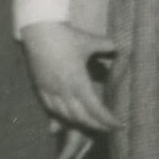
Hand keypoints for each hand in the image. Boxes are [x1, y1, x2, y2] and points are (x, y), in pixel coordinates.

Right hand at [25, 22, 119, 137]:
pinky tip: (65, 120)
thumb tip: (120, 48)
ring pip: (64, 116)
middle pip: (81, 117)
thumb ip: (107, 46)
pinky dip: (60, 117)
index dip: (107, 120)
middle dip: (96, 125)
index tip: (118, 125)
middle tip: (108, 128)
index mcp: (77, 82)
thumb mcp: (90, 41)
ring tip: (90, 125)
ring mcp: (49, 91)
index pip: (95, 109)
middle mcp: (63, 91)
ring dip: (79, 123)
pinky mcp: (40, 87)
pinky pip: (50, 109)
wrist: (38, 30)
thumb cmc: (66, 36)